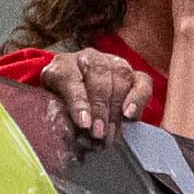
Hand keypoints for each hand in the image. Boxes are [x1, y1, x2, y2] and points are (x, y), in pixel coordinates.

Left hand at [32, 48, 152, 141]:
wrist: (74, 93)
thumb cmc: (60, 104)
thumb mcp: (51, 107)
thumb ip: (58, 114)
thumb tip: (68, 134)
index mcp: (62, 65)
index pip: (71, 80)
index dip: (79, 103)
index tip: (83, 124)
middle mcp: (88, 59)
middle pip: (98, 77)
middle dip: (100, 109)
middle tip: (98, 133)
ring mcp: (113, 63)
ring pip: (120, 77)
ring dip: (116, 108)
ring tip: (110, 132)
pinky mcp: (134, 73)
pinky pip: (142, 82)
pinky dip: (138, 99)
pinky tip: (130, 115)